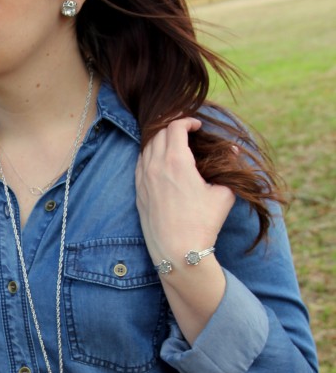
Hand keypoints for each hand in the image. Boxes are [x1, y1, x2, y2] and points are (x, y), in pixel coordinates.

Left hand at [136, 117, 233, 343]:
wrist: (177, 252)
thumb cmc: (203, 224)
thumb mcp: (223, 194)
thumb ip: (228, 168)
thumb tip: (234, 151)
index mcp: (176, 162)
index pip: (175, 127)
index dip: (187, 121)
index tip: (197, 125)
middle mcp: (155, 166)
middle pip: (159, 133)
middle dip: (173, 127)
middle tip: (186, 130)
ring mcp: (143, 179)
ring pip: (147, 147)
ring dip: (159, 140)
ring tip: (173, 143)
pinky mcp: (138, 192)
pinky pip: (140, 164)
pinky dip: (149, 155)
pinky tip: (159, 160)